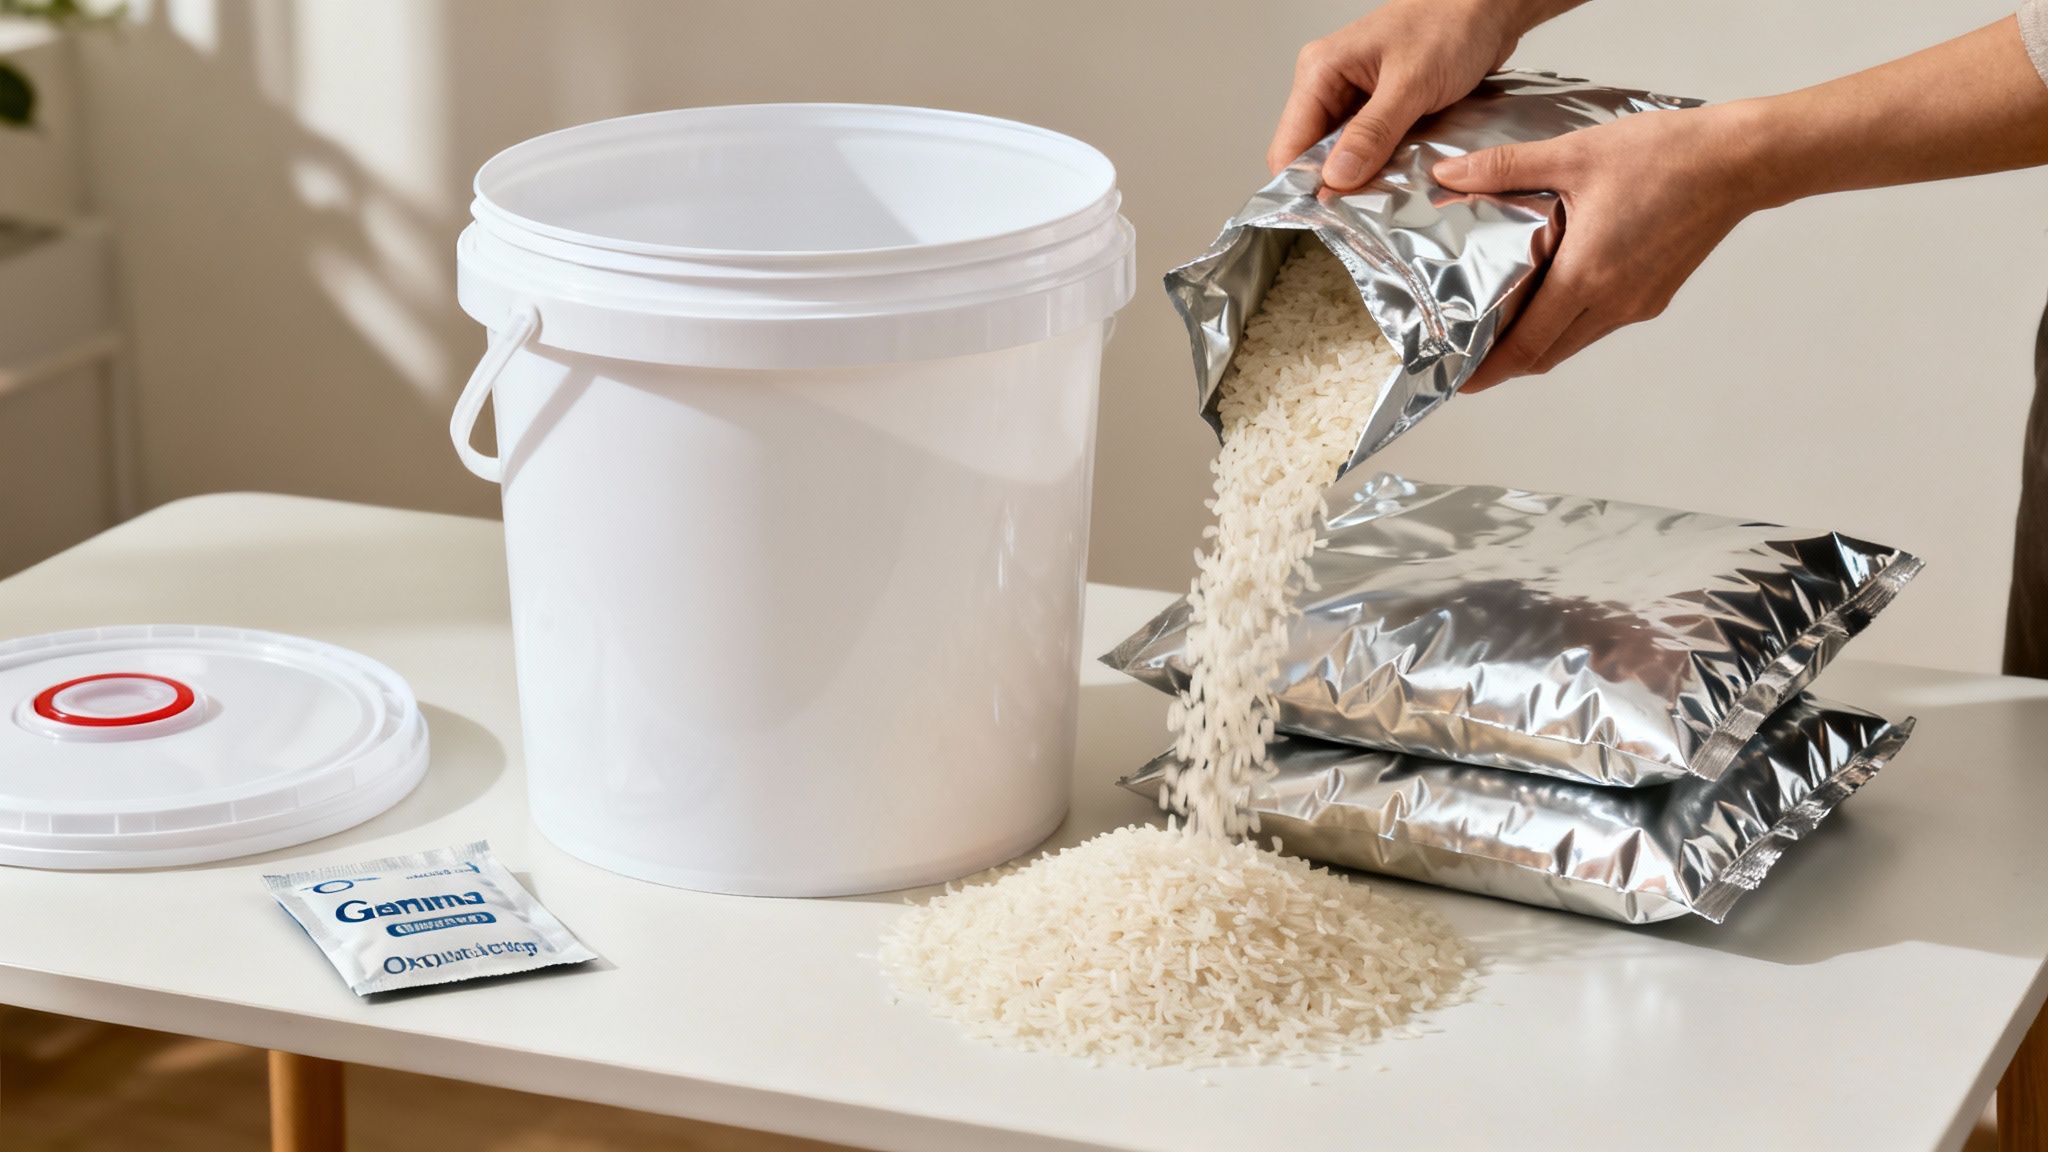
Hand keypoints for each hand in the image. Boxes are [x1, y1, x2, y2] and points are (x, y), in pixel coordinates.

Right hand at [1269, 0, 1571, 189]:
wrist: (1489, 7)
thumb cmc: (1452, 24)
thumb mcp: (1411, 82)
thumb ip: (1373, 132)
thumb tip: (1336, 178)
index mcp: (1321, 71)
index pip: (1289, 144)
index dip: (1304, 183)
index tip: (1330, 214)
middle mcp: (1331, 85)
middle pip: (1312, 154)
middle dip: (1335, 185)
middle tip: (1364, 211)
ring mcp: (1355, 98)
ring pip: (1342, 156)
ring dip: (1361, 178)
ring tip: (1385, 197)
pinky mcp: (1379, 109)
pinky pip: (1368, 149)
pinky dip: (1380, 166)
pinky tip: (1398, 178)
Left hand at [1432, 103, 1769, 390]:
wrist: (1739, 160)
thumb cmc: (1663, 154)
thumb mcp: (1574, 153)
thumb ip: (1504, 167)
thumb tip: (1446, 173)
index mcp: (1587, 276)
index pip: (1527, 346)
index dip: (1489, 370)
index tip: (1459, 382)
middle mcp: (1613, 303)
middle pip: (1547, 354)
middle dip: (1506, 362)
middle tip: (1467, 354)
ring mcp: (1638, 304)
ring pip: (1575, 341)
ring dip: (1539, 343)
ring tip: (1500, 326)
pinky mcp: (1655, 296)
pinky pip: (1601, 323)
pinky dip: (1570, 322)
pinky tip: (1552, 295)